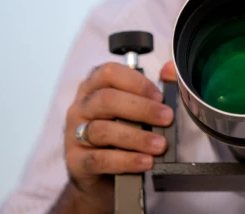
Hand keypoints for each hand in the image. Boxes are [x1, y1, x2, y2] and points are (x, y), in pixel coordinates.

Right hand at [63, 60, 176, 212]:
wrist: (100, 176)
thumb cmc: (118, 133)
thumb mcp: (132, 110)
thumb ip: (151, 89)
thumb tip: (170, 69)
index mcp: (94, 87)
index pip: (109, 73)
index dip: (137, 82)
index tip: (159, 96)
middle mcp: (81, 107)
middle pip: (107, 99)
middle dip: (142, 108)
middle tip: (166, 118)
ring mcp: (74, 134)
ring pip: (103, 130)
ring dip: (136, 137)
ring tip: (159, 145)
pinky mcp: (76, 162)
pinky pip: (99, 159)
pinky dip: (125, 160)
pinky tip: (144, 161)